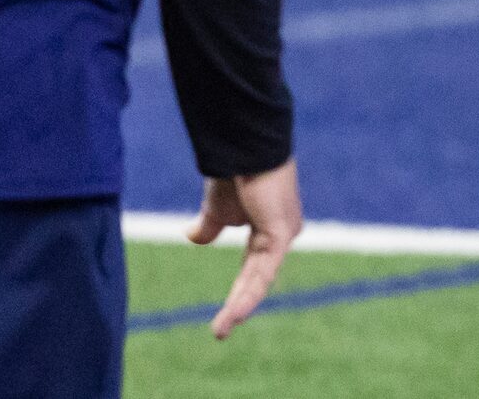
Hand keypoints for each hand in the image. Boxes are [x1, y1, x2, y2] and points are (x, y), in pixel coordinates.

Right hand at [191, 159, 303, 340]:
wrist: (241, 148)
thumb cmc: (232, 172)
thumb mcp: (216, 208)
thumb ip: (209, 226)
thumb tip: (193, 238)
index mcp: (270, 230)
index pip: (254, 269)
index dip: (239, 293)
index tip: (224, 317)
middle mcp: (282, 234)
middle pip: (258, 278)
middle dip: (238, 305)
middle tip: (219, 331)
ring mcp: (284, 234)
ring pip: (260, 279)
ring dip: (240, 306)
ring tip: (221, 330)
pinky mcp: (281, 233)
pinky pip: (264, 271)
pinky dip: (249, 293)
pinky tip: (236, 312)